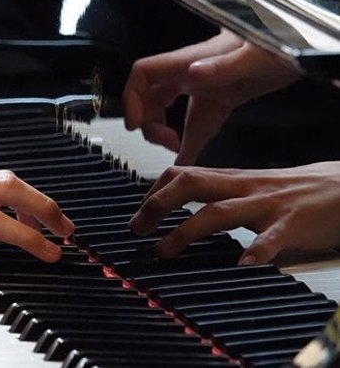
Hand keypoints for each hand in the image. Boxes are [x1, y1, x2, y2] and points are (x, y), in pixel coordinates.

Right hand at [123, 28, 299, 164]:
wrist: (298, 43)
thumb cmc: (278, 41)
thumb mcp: (254, 53)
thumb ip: (223, 65)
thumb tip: (191, 74)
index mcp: (191, 60)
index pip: (144, 74)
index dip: (131, 99)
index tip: (135, 126)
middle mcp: (190, 72)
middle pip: (150, 97)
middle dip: (149, 123)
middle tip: (167, 143)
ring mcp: (202, 86)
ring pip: (166, 111)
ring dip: (164, 133)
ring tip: (178, 151)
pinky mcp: (217, 99)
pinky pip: (194, 123)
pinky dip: (189, 143)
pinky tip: (188, 161)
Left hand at [129, 162, 339, 264]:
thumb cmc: (300, 191)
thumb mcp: (254, 187)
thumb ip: (222, 193)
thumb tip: (185, 202)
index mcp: (234, 180)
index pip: (183, 174)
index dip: (154, 192)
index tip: (138, 216)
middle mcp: (245, 188)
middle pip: (191, 184)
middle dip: (157, 205)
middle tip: (137, 230)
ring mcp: (269, 205)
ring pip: (220, 211)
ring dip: (187, 231)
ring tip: (165, 250)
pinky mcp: (296, 224)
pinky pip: (273, 237)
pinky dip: (257, 250)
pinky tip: (243, 263)